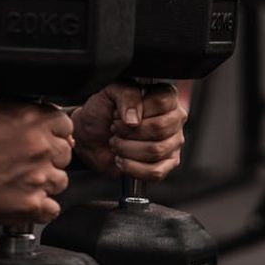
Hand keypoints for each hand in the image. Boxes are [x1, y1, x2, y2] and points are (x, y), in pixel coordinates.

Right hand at [0, 97, 73, 224]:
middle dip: (49, 157)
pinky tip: (20, 196)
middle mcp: (39, 146)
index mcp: (33, 118)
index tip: (42, 139)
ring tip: (18, 178)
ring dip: (44, 181)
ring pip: (60, 182)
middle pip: (65, 154)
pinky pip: (52, 209)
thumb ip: (28, 111)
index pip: (66, 126)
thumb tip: (51, 122)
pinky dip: (39, 206)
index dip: (54, 133)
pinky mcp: (29, 205)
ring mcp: (37, 177)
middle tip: (24, 160)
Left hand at [72, 82, 186, 180]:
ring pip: (156, 150)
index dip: (136, 109)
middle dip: (128, 130)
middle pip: (159, 128)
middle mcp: (174, 119)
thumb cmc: (103, 112)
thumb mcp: (110, 93)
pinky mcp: (167, 164)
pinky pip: (156, 172)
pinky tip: (122, 159)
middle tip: (115, 128)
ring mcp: (173, 143)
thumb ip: (126, 95)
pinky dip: (132, 167)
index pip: (162, 102)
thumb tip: (135, 119)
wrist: (90, 136)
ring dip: (127, 148)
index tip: (119, 112)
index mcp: (164, 96)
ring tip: (117, 142)